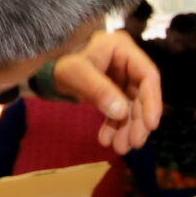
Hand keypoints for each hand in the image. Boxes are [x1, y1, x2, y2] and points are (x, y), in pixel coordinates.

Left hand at [53, 31, 163, 151]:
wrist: (42, 66)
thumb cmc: (59, 61)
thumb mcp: (76, 73)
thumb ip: (99, 90)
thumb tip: (121, 113)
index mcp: (123, 49)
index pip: (148, 75)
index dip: (152, 101)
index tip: (151, 125)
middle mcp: (126, 63)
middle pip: (142, 94)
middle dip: (137, 121)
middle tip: (133, 143)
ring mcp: (120, 77)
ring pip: (131, 105)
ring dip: (126, 128)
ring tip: (120, 147)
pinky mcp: (112, 90)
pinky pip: (118, 109)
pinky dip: (114, 125)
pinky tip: (107, 139)